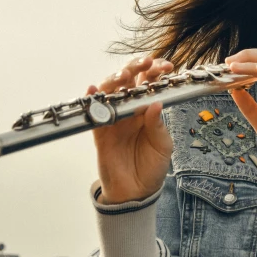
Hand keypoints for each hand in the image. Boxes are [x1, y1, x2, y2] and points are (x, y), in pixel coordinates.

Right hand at [85, 56, 173, 203]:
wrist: (136, 193)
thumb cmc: (152, 167)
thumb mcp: (163, 146)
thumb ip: (157, 125)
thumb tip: (156, 103)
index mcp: (146, 110)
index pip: (149, 83)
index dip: (155, 71)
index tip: (166, 66)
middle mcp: (129, 110)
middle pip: (128, 81)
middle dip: (136, 67)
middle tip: (146, 62)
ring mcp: (113, 120)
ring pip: (110, 91)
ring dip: (115, 79)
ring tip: (124, 75)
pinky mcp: (100, 133)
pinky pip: (93, 114)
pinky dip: (91, 100)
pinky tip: (92, 90)